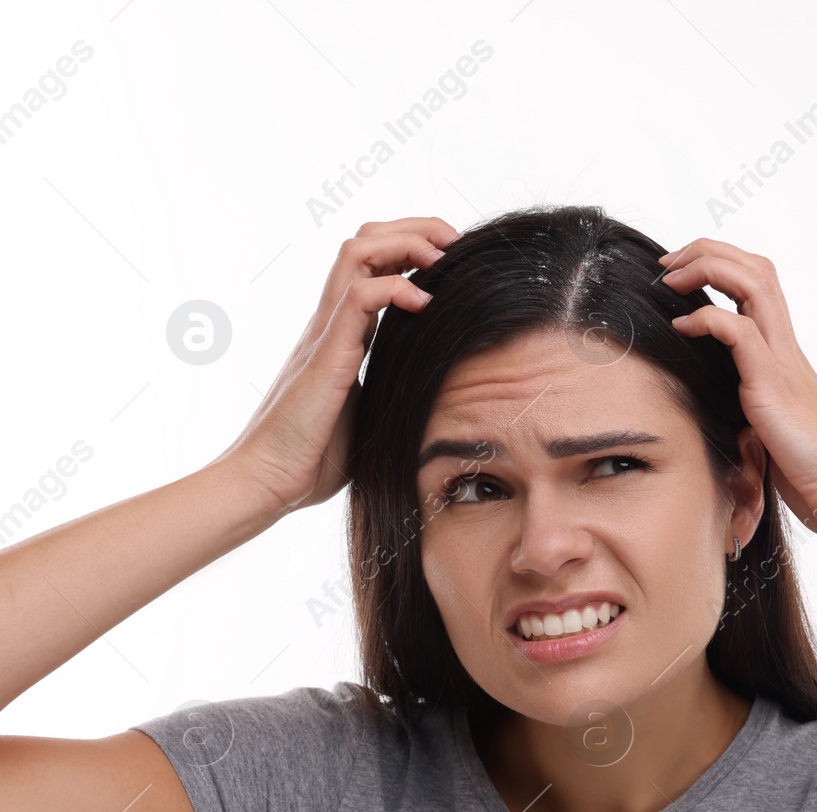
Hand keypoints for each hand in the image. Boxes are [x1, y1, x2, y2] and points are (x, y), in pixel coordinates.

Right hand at [212, 217, 457, 516]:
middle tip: (454, 240)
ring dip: (406, 243)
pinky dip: (396, 288)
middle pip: (365, 242)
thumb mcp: (369, 414)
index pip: (373, 266)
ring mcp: (325, 334)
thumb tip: (435, 396)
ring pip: (357, 253)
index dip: (412, 249)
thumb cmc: (313, 459)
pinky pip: (358, 298)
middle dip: (414, 228)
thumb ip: (391, 391)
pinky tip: (426, 304)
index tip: (453, 257)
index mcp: (343, 335)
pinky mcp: (326, 355)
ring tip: (443, 256)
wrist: (267, 483)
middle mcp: (331, 324)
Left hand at [659, 238, 816, 539]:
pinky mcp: (773, 389)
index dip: (719, 267)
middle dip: (708, 252)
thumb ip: (751, 422)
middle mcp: (786, 351)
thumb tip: (724, 431)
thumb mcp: (773, 440)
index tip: (679, 276)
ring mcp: (782, 365)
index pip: (757, 286)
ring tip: (672, 277)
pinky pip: (740, 332)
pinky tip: (683, 327)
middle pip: (755, 269)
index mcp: (784, 358)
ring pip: (753, 283)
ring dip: (707, 267)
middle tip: (669, 265)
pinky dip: (707, 318)